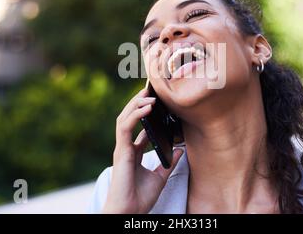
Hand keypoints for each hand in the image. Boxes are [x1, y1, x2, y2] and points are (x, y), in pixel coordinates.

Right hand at [102, 87, 183, 213]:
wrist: (130, 211)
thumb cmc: (141, 197)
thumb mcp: (161, 176)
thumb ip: (169, 161)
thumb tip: (181, 149)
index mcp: (133, 152)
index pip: (139, 126)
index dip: (146, 113)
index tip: (158, 102)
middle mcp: (126, 147)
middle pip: (130, 117)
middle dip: (139, 102)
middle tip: (151, 90)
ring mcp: (122, 147)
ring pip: (125, 117)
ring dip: (136, 103)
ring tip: (149, 94)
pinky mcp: (121, 150)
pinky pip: (125, 126)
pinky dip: (136, 114)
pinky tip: (148, 107)